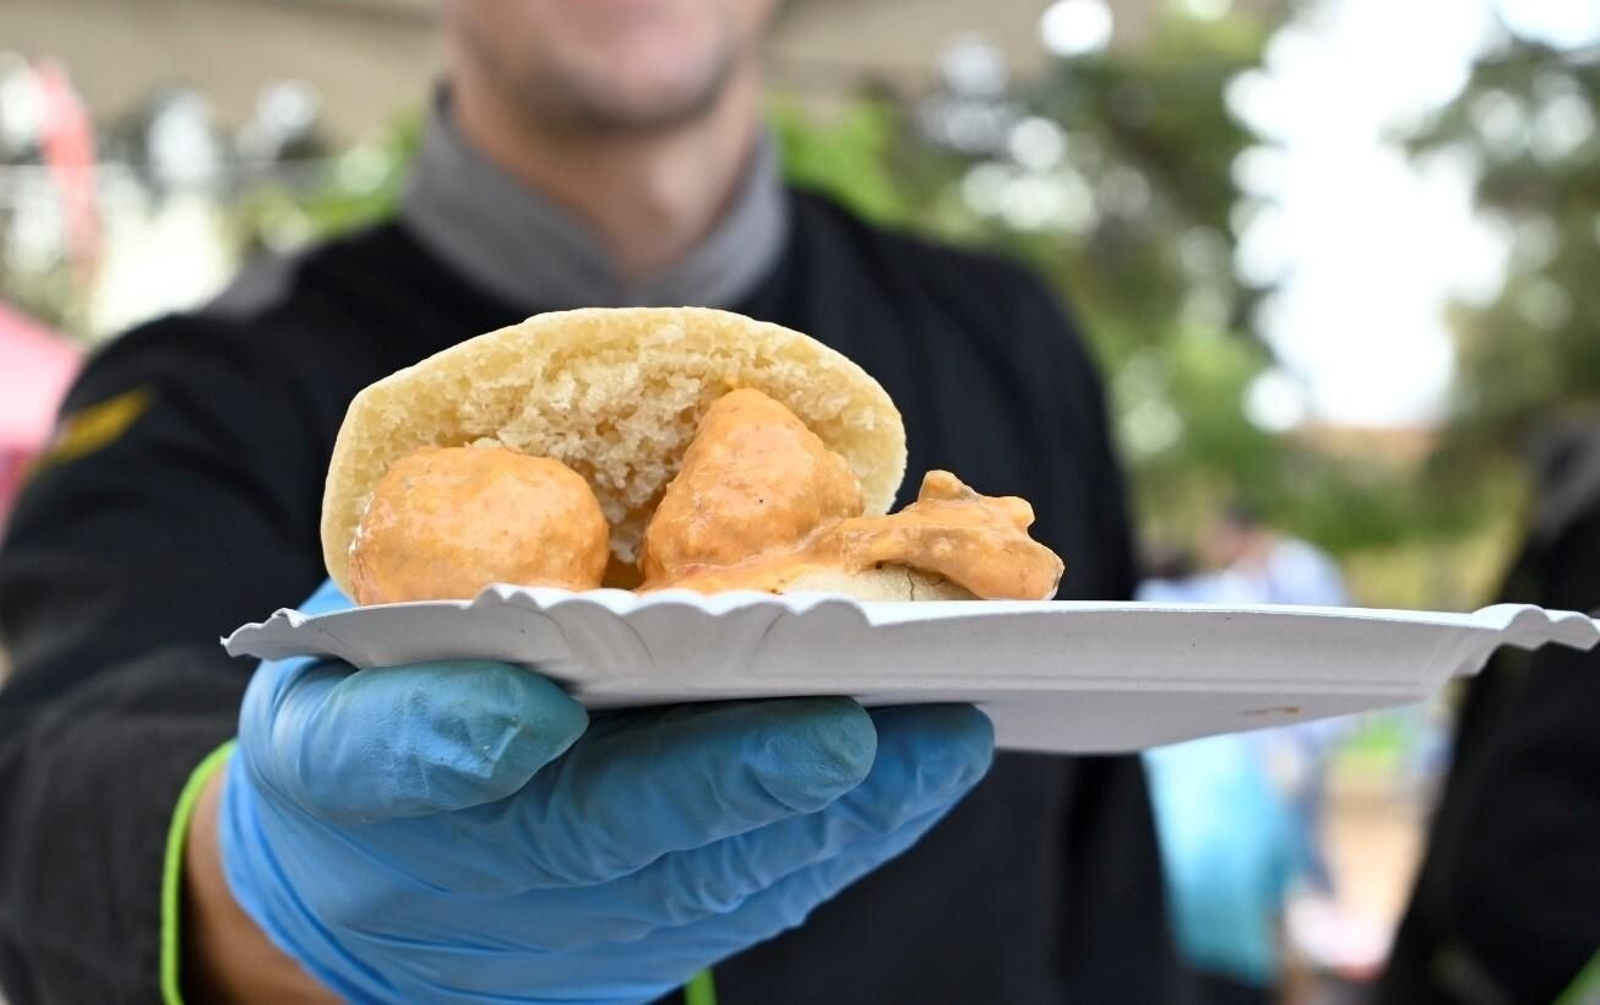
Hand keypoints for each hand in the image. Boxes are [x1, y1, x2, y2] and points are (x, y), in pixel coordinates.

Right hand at [210, 579, 993, 1002]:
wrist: (365, 891)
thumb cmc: (363, 731)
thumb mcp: (325, 701)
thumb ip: (406, 707)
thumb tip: (530, 712)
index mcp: (368, 782)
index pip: (407, 761)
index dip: (463, 738)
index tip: (539, 708)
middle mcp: (485, 881)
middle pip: (613, 838)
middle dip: (735, 785)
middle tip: (845, 726)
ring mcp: (576, 931)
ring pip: (714, 881)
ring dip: (832, 817)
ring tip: (938, 738)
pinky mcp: (648, 946)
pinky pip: (752, 899)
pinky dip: (842, 840)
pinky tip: (918, 777)